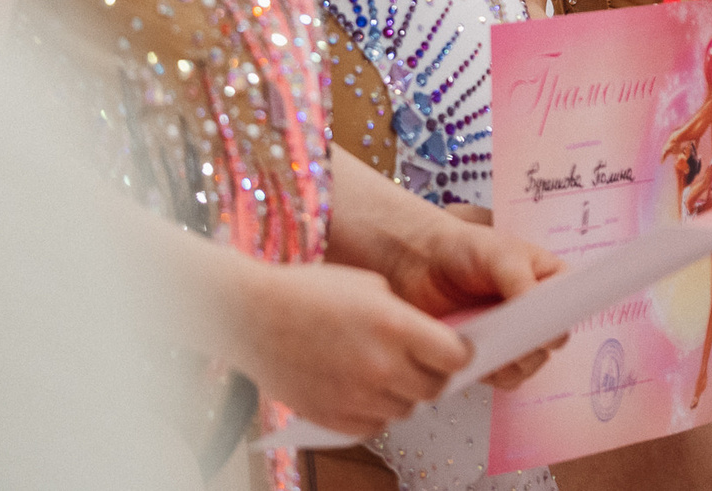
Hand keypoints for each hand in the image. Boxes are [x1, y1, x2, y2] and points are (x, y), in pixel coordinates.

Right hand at [228, 259, 469, 438]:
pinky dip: (375, 410)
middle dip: (434, 373)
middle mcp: (381, 366)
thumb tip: (434, 341)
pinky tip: (361, 386)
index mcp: (394, 325)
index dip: (459, 352)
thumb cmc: (309, 290)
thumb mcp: (370, 285)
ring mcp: (357, 396)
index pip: (455, 356)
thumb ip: (406, 316)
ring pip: (408, 409)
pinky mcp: (334, 419)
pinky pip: (375, 425)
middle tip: (420, 359)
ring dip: (403, 393)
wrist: (252, 315)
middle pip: (436, 387)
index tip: (454, 348)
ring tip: (383, 369)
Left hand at [381, 207, 567, 388]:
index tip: (546, 325)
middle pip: (551, 343)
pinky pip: (503, 378)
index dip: (563, 317)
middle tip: (508, 336)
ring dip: (511, 362)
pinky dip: (490, 372)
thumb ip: (521, 280)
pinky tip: (473, 355)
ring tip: (486, 344)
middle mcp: (537, 313)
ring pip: (529, 365)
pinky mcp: (491, 357)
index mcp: (549, 281)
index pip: (573, 305)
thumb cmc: (463, 248)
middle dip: (532, 344)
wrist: (419, 263)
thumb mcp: (498, 252)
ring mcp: (514, 337)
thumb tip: (543, 315)